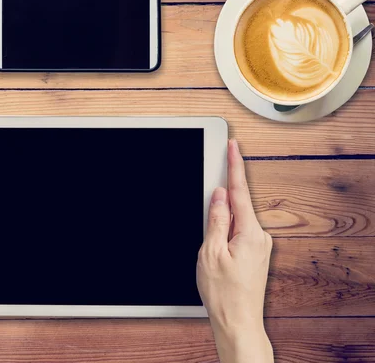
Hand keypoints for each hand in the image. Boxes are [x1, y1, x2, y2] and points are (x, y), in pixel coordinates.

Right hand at [197, 139, 273, 362]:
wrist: (238, 322)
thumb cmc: (223, 293)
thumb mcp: (210, 252)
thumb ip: (216, 219)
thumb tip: (220, 195)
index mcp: (250, 233)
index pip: (240, 191)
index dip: (234, 166)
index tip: (233, 146)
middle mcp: (260, 237)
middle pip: (236, 207)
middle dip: (220, 205)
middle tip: (208, 221)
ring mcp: (259, 246)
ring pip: (235, 222)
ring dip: (220, 225)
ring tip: (210, 251)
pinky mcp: (255, 253)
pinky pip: (238, 233)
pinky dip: (225, 234)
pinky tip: (216, 251)